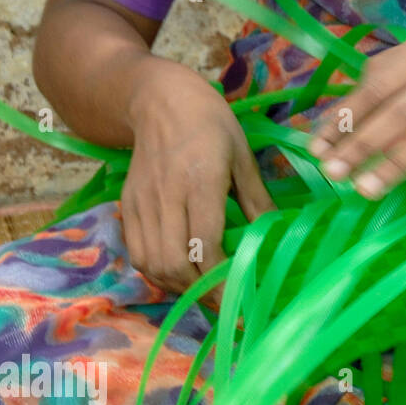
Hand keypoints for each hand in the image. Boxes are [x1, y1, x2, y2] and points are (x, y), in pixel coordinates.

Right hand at [121, 56, 274, 295]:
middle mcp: (165, 196)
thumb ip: (257, 201)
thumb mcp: (242, 156)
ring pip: (153, 264)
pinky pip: (138, 254)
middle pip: (175, 263)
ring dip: (180, 288)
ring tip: (207, 293)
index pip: (205, 245)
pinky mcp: (129, 206)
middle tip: (229, 306)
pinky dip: (160, 274)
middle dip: (203, 293)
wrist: (156, 98)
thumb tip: (276, 240)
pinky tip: (182, 276)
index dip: (222, 279)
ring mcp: (142, 203)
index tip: (244, 300)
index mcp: (199, 181)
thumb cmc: (209, 124)